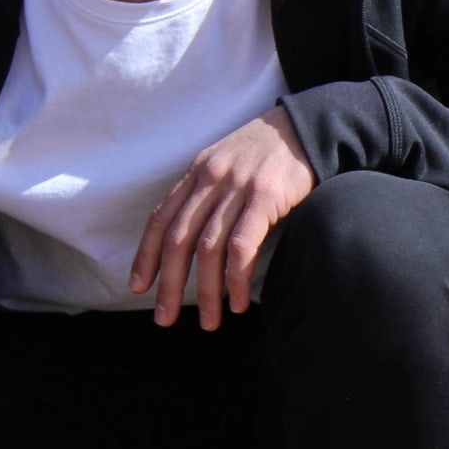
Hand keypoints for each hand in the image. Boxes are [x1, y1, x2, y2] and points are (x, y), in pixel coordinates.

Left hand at [131, 106, 315, 330]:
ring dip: (206, 291)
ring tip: (209, 321)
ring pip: (207, 248)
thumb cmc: (273, 153)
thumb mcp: (231, 164)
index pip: (161, 219)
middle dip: (169, 284)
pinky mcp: (264, 198)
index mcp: (197, 172)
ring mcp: (236, 188)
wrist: (309, 128)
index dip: (146, 256)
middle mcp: (210, 179)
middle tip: (165, 318)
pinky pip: (241, 246)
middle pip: (178, 239)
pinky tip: (237, 300)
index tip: (139, 287)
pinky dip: (235, 278)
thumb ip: (213, 193)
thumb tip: (198, 235)